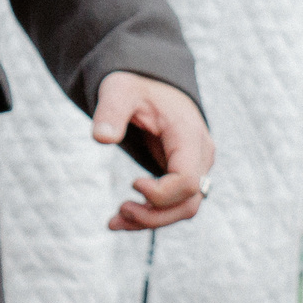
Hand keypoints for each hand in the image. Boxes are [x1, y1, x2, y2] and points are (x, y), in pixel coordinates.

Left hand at [92, 72, 213, 229]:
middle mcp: (200, 155)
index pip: (188, 181)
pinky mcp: (186, 175)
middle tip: (119, 211)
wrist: (152, 82)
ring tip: (115, 221)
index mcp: (189, 135)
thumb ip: (111, 112)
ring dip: (152, 221)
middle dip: (154, 215)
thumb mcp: (119, 91)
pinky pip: (175, 204)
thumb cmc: (136, 85)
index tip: (132, 183)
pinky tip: (123, 217)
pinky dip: (152, 214)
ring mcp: (197, 167)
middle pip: (189, 202)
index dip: (161, 193)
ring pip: (184, 209)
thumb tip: (101, 138)